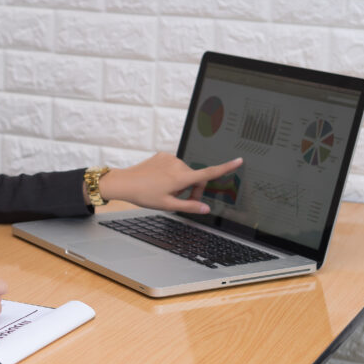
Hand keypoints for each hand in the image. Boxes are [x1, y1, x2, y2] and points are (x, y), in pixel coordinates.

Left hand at [97, 153, 242, 213]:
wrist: (125, 182)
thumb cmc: (145, 195)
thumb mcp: (168, 206)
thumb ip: (189, 207)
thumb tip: (206, 209)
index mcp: (181, 178)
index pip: (208, 173)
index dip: (226, 167)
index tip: (239, 160)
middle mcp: (178, 165)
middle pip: (196, 178)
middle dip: (192, 190)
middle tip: (179, 201)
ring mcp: (170, 158)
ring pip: (185, 173)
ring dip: (181, 183)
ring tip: (166, 191)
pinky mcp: (163, 155)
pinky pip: (175, 166)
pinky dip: (172, 174)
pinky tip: (160, 181)